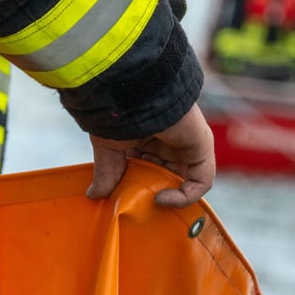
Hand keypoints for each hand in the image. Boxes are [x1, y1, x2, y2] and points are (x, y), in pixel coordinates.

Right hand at [85, 103, 214, 207]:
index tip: (122, 194)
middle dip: (152, 192)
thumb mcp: (108, 148)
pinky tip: (161, 198)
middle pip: (167, 176)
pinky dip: (185, 196)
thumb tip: (93, 195)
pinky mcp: (201, 148)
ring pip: (185, 181)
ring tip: (147, 201)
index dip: (138, 185)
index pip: (149, 169)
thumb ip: (107, 173)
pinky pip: (201, 181)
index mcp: (149, 137)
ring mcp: (187, 145)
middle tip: (136, 201)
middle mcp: (170, 141)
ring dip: (167, 196)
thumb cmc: (117, 112)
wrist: (133, 92)